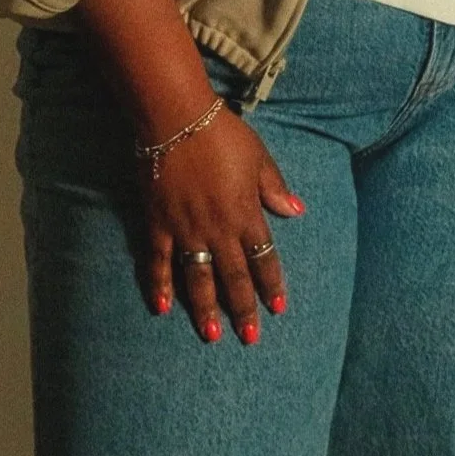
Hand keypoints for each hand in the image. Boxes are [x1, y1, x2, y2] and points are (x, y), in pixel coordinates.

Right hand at [145, 107, 303, 343]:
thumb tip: (296, 210)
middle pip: (233, 276)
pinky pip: (158, 260)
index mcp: (245, 213)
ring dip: (205, 307)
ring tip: (211, 334)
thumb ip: (275, 187)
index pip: (263, 257)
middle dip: (243, 309)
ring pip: (198, 277)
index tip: (278, 308)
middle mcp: (217, 228)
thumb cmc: (222, 133)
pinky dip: (160, 284)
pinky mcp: (158, 222)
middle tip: (249, 338)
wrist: (176, 117)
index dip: (271, 284)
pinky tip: (162, 308)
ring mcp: (186, 228)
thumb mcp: (259, 157)